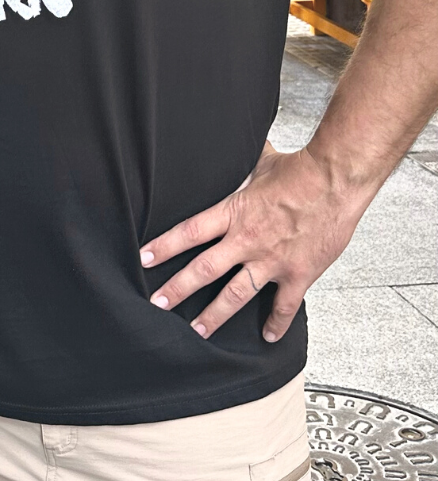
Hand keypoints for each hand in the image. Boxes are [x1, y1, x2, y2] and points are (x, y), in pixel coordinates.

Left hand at [140, 145, 368, 342]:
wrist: (336, 180)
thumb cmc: (299, 169)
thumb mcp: (260, 162)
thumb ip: (240, 164)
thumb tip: (227, 143)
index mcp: (234, 212)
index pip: (189, 232)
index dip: (164, 247)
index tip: (144, 260)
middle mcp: (247, 240)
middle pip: (204, 270)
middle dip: (178, 289)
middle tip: (158, 304)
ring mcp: (272, 261)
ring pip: (236, 295)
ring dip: (214, 316)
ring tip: (198, 331)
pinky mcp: (299, 274)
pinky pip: (284, 307)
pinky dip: (276, 324)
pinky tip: (268, 337)